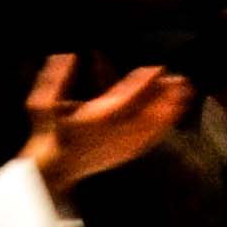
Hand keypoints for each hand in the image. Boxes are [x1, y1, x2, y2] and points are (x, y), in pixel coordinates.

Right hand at [22, 55, 188, 194]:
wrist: (51, 171)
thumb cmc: (47, 135)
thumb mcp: (41, 104)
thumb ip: (55, 79)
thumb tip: (66, 55)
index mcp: (92, 120)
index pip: (123, 99)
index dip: (141, 83)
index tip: (156, 68)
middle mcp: (109, 135)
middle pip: (144, 114)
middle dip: (164, 96)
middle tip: (181, 80)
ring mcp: (118, 147)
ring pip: (150, 129)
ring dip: (168, 112)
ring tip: (186, 96)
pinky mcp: (123, 155)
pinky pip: (147, 142)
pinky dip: (161, 130)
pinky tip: (173, 119)